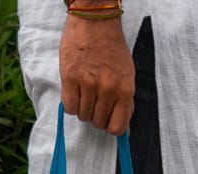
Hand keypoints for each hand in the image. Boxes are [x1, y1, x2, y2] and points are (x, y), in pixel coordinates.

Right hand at [59, 10, 134, 135]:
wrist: (95, 21)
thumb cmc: (112, 48)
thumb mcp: (127, 74)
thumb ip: (125, 101)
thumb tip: (122, 126)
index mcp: (125, 90)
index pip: (117, 127)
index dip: (111, 128)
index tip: (108, 122)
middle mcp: (107, 89)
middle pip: (98, 123)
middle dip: (96, 116)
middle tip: (95, 102)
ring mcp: (88, 84)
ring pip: (83, 116)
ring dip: (83, 109)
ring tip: (85, 93)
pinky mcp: (70, 78)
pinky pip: (69, 107)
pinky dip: (71, 104)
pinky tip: (75, 92)